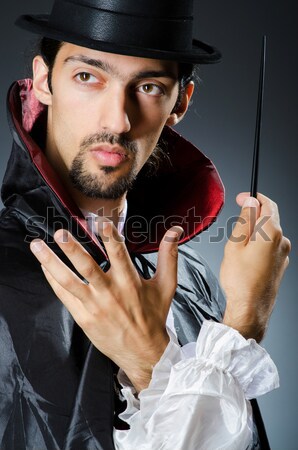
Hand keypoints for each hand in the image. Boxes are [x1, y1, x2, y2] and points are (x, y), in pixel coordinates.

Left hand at [30, 221, 182, 391]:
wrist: (143, 351)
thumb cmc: (154, 315)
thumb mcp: (166, 285)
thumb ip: (168, 255)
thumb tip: (175, 230)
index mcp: (130, 282)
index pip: (119, 254)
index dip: (110, 237)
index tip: (100, 221)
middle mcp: (110, 293)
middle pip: (87, 267)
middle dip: (72, 249)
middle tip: (60, 233)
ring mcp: (94, 306)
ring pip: (68, 281)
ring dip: (51, 262)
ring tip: (37, 246)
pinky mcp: (83, 317)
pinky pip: (64, 295)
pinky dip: (52, 279)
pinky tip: (44, 266)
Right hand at [220, 192, 290, 341]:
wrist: (250, 309)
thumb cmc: (240, 280)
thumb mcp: (235, 244)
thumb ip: (244, 220)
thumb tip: (250, 203)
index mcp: (271, 233)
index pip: (268, 204)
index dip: (254, 197)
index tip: (242, 197)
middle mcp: (282, 242)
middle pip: (269, 218)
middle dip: (252, 216)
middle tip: (235, 223)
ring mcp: (283, 255)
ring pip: (269, 234)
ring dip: (255, 232)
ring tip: (237, 247)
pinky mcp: (280, 265)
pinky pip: (270, 247)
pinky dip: (259, 245)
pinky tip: (245, 258)